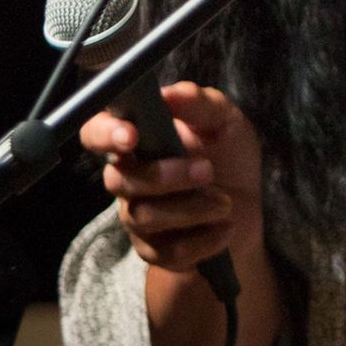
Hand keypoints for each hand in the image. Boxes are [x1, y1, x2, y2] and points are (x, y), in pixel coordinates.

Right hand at [80, 81, 264, 271]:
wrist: (249, 208)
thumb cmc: (228, 156)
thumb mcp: (225, 121)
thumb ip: (199, 104)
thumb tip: (169, 94)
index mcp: (139, 140)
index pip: (95, 133)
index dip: (104, 135)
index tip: (132, 136)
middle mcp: (129, 178)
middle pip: (118, 181)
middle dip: (164, 177)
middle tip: (207, 170)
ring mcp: (138, 216)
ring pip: (143, 217)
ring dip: (192, 209)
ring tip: (226, 203)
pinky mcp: (154, 250)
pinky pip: (166, 251)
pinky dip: (203, 240)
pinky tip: (226, 228)